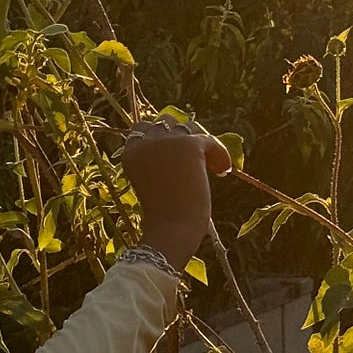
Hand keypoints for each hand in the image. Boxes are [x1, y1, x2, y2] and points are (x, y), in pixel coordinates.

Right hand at [122, 115, 231, 273]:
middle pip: (166, 121)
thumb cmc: (163, 216)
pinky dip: (220, 154)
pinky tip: (222, 171)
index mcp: (130, 152)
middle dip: (182, 136)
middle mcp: (144, 142)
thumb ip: (158, 160)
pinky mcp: (188, 146)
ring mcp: (165, 142)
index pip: (145, 128)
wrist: (171, 230)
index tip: (178, 154)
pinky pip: (210, 140)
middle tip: (196, 157)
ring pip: (189, 127)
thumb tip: (185, 140)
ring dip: (201, 143)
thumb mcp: (152, 182)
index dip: (164, 137)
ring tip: (212, 166)